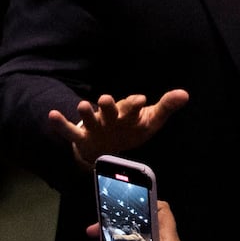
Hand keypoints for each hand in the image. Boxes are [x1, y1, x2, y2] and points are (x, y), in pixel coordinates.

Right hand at [49, 90, 189, 167]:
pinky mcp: (83, 137)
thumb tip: (185, 94)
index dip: (136, 104)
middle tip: (106, 99)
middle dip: (109, 106)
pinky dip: (60, 124)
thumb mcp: (151, 120)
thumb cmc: (133, 128)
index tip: (141, 101)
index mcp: (129, 113)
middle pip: (110, 111)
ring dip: (86, 113)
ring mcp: (95, 126)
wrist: (110, 146)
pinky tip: (52, 115)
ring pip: (90, 119)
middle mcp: (111, 117)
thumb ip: (166, 107)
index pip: (134, 107)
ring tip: (82, 105)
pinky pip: (69, 132)